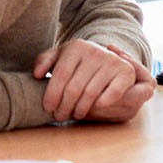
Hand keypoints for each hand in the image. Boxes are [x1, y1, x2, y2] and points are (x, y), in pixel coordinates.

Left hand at [33, 40, 154, 122]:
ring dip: (80, 109)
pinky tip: (94, 109)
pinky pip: (112, 94)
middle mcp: (95, 51)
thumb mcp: (59, 56)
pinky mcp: (125, 72)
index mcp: (76, 47)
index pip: (61, 75)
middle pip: (74, 88)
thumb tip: (37, 74)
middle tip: (59, 116)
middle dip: (64, 106)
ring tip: (74, 115)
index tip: (48, 108)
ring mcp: (111, 61)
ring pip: (90, 94)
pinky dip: (102, 104)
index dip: (52, 94)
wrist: (104, 54)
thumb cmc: (76, 61)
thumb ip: (44, 61)